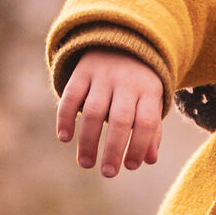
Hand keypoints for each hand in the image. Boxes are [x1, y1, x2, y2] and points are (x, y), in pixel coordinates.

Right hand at [56, 51, 165, 174]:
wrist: (120, 41)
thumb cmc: (138, 83)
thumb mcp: (150, 101)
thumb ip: (151, 130)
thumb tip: (149, 160)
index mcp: (149, 91)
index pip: (147, 122)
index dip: (139, 146)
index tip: (130, 166)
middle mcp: (127, 83)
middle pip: (121, 119)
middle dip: (114, 149)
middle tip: (108, 173)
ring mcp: (103, 76)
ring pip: (94, 111)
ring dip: (88, 140)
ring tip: (86, 164)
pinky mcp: (82, 72)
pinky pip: (71, 95)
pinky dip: (65, 117)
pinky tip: (64, 138)